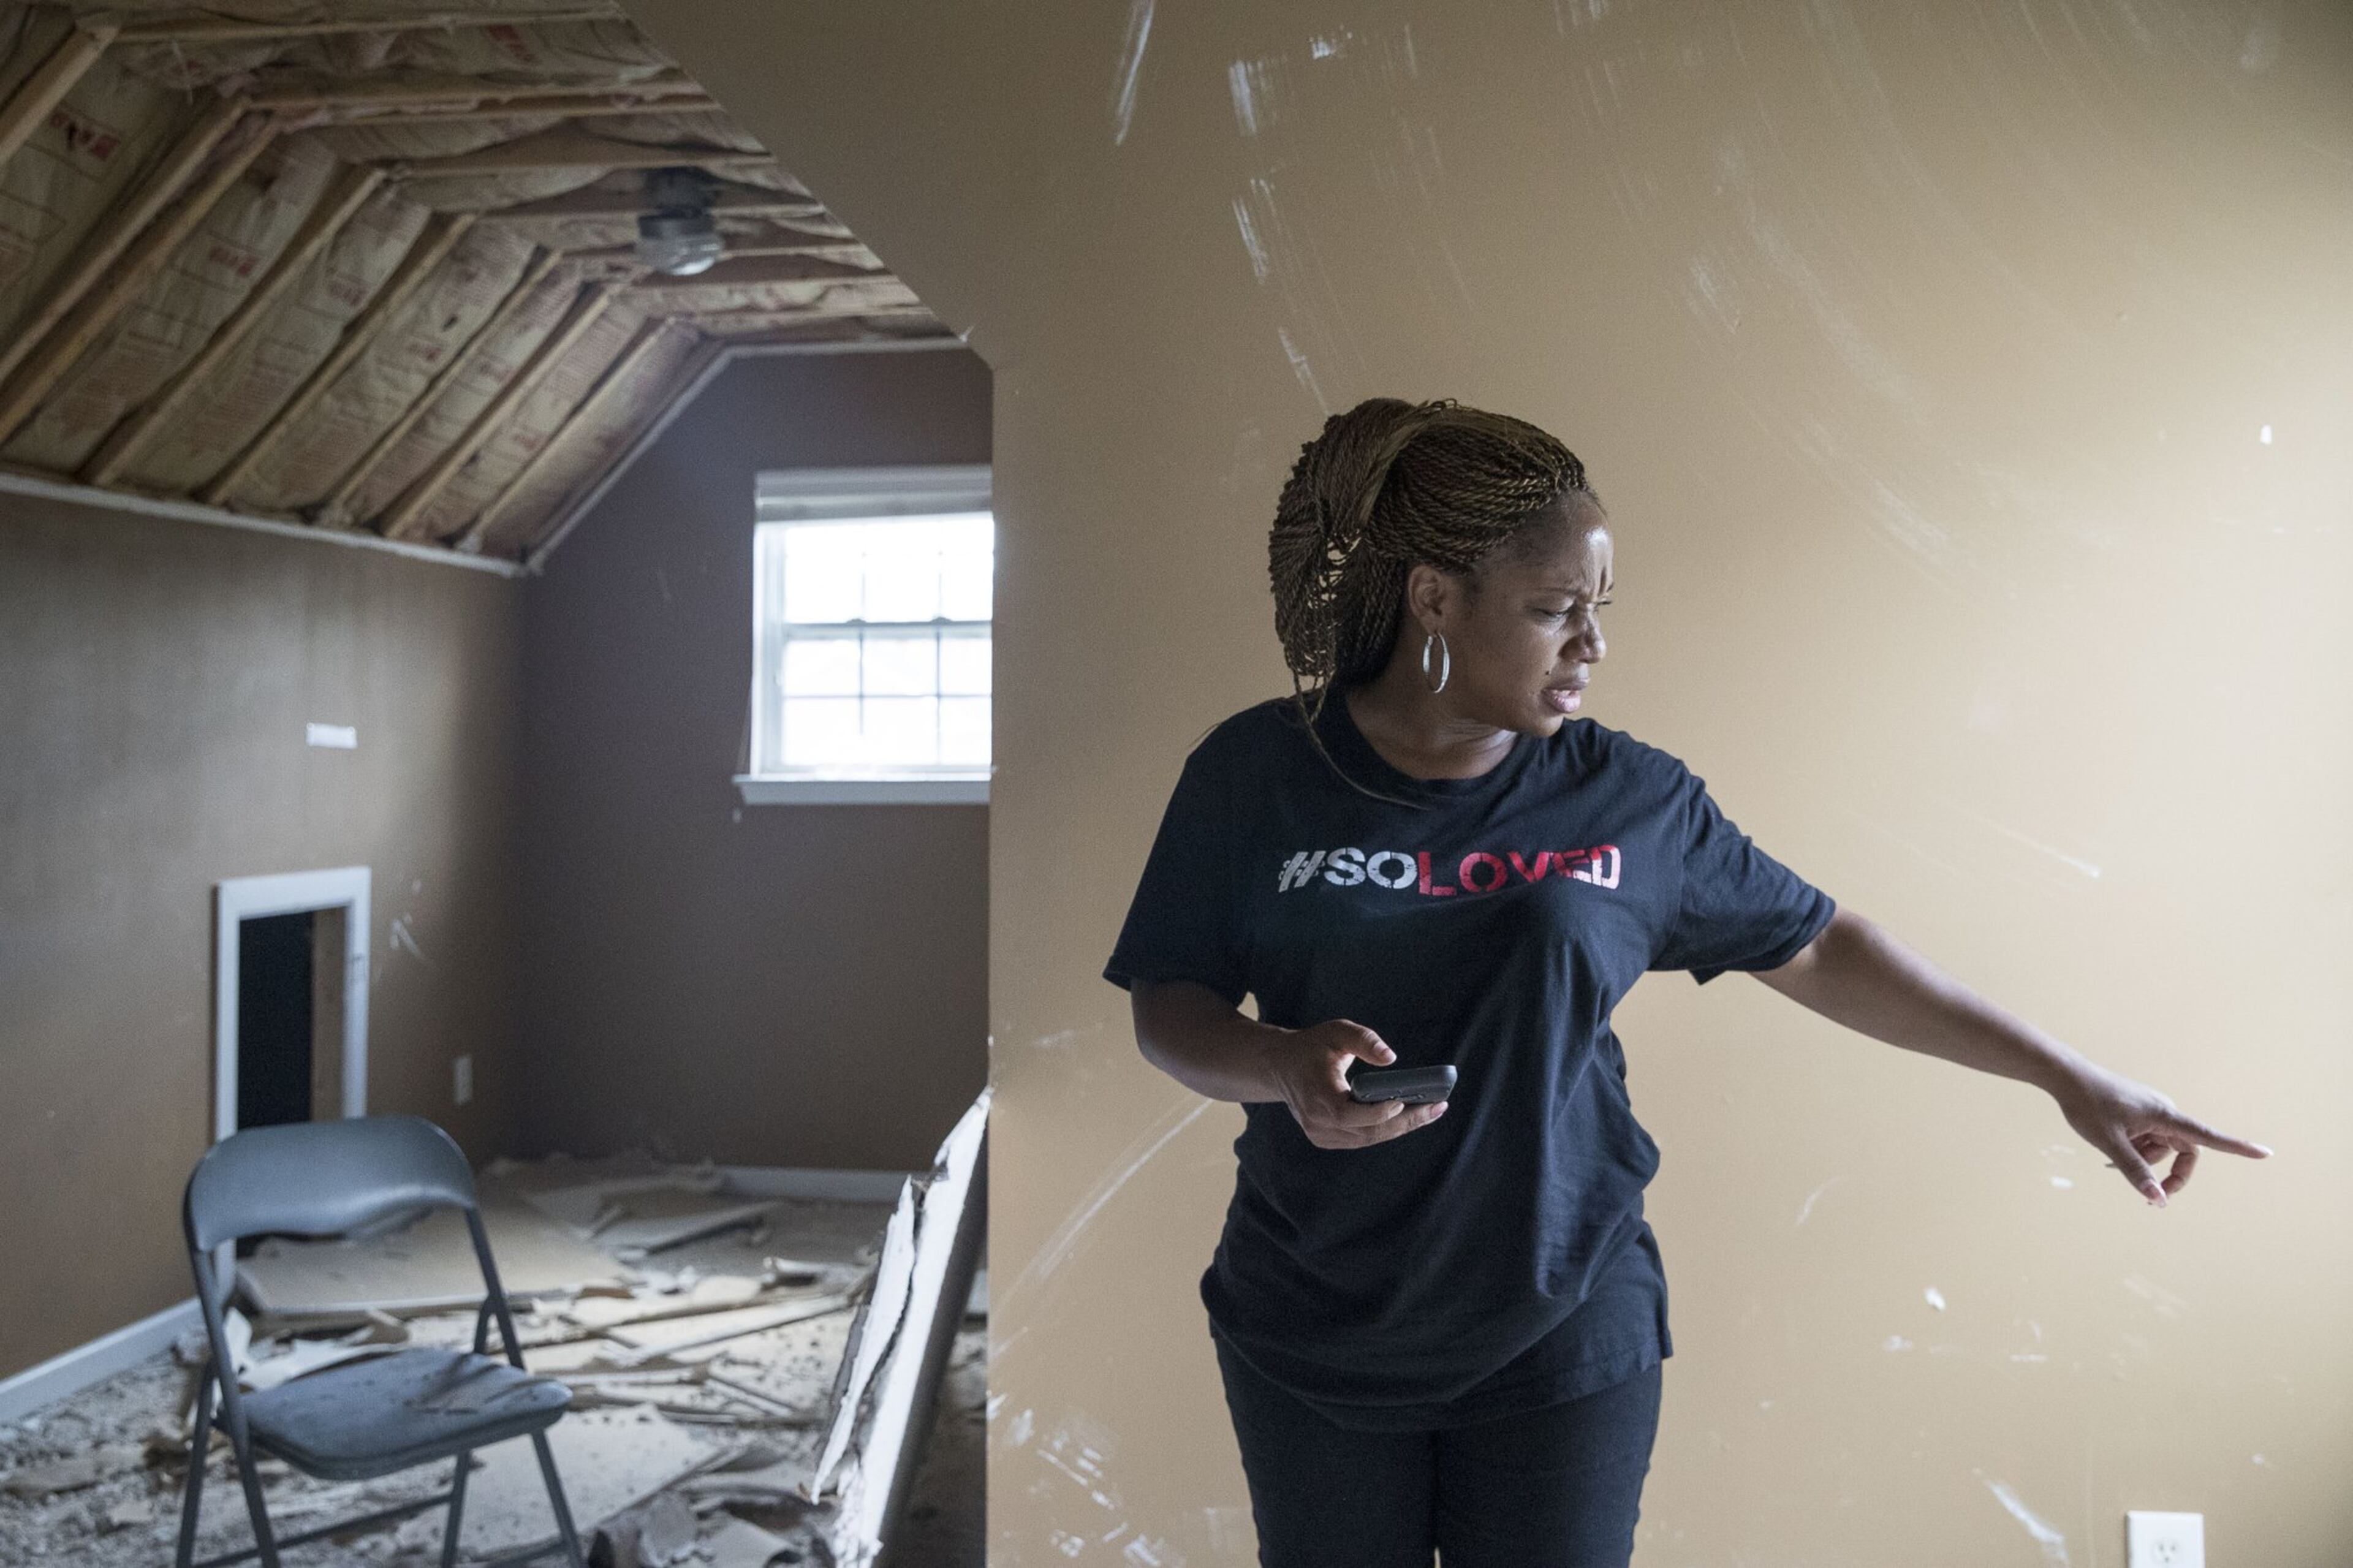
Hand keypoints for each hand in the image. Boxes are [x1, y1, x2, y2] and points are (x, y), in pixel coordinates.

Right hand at [1270, 1019, 1448, 1149]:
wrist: (1281, 1067)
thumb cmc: (1312, 1047)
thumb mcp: (1336, 1032)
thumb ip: (1363, 1040)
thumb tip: (1390, 1057)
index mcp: (1316, 1095)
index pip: (1347, 1114)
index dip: (1376, 1113)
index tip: (1402, 1101)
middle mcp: (1316, 1122)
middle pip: (1367, 1131)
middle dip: (1405, 1121)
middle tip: (1437, 1107)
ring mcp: (1321, 1135)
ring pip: (1369, 1139)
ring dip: (1402, 1127)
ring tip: (1432, 1110)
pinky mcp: (1327, 1139)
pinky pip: (1363, 1139)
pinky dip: (1387, 1129)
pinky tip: (1411, 1116)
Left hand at [2053, 1064, 2270, 1205]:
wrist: (2065, 1077)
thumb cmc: (2087, 1105)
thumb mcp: (2110, 1143)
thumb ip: (2134, 1171)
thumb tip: (2159, 1199)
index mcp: (2165, 1116)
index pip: (2208, 1138)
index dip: (2237, 1148)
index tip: (2265, 1153)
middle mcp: (2164, 1112)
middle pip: (2184, 1151)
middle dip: (2169, 1173)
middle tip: (2149, 1197)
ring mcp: (2152, 1111)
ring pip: (2162, 1147)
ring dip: (2145, 1160)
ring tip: (2111, 1158)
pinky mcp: (2139, 1111)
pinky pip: (2148, 1137)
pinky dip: (2135, 1149)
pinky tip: (2109, 1151)